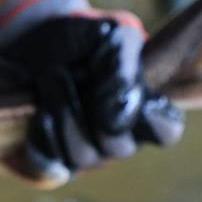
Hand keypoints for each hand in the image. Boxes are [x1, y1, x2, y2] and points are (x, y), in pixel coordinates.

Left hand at [0, 0, 183, 178]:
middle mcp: (119, 136)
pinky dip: (43, 140)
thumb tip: (119, 111)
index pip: (165, 131)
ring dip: (63, 114)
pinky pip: (50, 166)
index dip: (153, 119)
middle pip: (118, 147)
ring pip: (83, 156)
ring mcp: (87, 150)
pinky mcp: (53, 156)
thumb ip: (123, 66)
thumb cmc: (84, 38)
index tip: (134, 93)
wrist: (36, 38)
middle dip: (89, 109)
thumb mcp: (112, 36)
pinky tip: (40, 113)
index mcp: (144, 107)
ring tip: (50, 77)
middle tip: (65, 72)